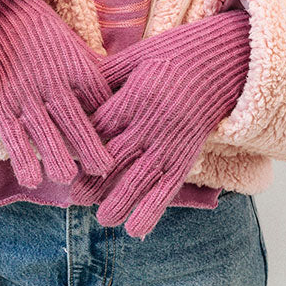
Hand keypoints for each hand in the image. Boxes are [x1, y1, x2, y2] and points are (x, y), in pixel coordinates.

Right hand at [0, 0, 114, 186]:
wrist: (1, 17)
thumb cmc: (46, 38)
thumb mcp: (76, 50)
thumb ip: (97, 75)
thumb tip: (125, 99)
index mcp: (76, 67)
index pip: (98, 96)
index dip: (110, 122)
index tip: (124, 147)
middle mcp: (52, 82)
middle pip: (73, 116)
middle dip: (89, 144)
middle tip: (104, 170)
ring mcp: (25, 94)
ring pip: (42, 128)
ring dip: (55, 155)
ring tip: (67, 178)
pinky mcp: (3, 105)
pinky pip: (12, 135)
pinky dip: (22, 158)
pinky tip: (32, 180)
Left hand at [69, 11, 250, 237]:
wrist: (224, 61)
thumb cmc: (174, 54)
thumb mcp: (136, 56)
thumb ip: (106, 76)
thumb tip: (75, 91)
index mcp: (135, 97)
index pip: (99, 127)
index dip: (78, 145)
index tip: (61, 157)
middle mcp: (152, 124)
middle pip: (115, 158)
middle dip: (92, 181)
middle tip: (74, 197)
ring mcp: (171, 143)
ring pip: (141, 180)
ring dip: (119, 202)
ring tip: (102, 218)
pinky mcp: (187, 157)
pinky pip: (168, 188)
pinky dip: (152, 211)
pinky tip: (135, 230)